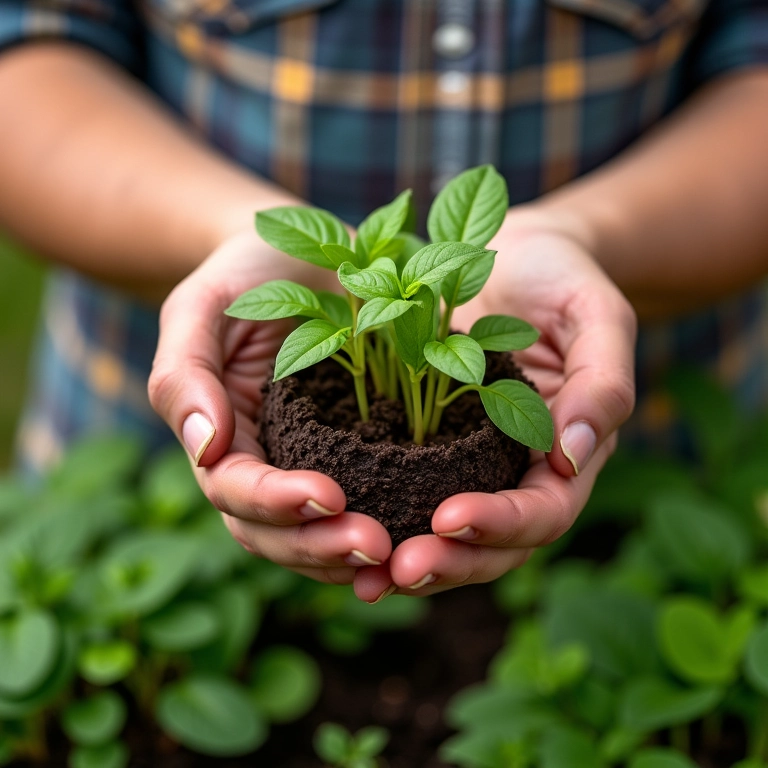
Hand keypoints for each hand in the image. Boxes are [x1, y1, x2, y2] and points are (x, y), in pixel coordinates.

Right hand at [149, 230, 392, 584]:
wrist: (304, 253)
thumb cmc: (247, 273)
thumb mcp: (203, 307)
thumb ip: (186, 374)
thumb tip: (204, 450)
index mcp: (222, 437)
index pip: (234, 490)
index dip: (275, 502)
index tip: (328, 496)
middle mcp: (264, 462)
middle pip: (274, 532)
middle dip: (318, 546)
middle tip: (375, 546)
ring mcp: (310, 464)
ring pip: (317, 535)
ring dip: (352, 553)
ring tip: (401, 553)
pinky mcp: (357, 455)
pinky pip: (368, 504)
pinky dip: (388, 526)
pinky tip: (422, 535)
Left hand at [353, 213, 636, 601]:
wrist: (514, 255)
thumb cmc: (561, 277)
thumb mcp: (595, 314)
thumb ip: (602, 381)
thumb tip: (573, 454)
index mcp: (567, 451)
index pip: (544, 510)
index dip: (501, 523)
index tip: (449, 515)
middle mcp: (519, 471)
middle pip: (495, 545)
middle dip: (451, 562)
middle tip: (400, 569)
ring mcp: (472, 465)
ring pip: (450, 537)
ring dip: (411, 560)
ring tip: (365, 578)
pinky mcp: (430, 449)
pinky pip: (408, 495)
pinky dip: (382, 522)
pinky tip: (338, 534)